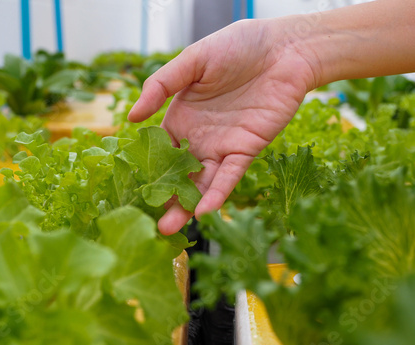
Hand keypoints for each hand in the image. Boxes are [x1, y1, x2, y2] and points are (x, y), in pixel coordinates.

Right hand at [128, 19, 318, 234]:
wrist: (283, 49)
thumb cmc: (236, 47)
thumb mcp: (192, 61)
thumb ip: (161, 86)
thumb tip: (131, 117)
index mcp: (181, 117)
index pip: (159, 150)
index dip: (148, 169)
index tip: (133, 191)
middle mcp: (199, 137)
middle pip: (178, 173)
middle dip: (165, 197)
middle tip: (150, 221)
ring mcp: (223, 146)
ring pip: (202, 182)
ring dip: (187, 205)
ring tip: (169, 227)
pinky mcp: (247, 149)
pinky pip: (230, 175)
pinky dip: (218, 193)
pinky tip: (204, 211)